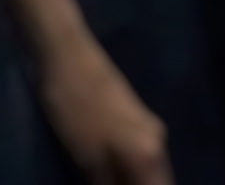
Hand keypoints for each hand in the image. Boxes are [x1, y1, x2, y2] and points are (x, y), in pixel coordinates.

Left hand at [38, 31, 171, 184]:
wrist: (66, 53)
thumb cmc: (74, 106)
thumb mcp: (87, 157)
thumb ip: (108, 183)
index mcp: (151, 155)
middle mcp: (158, 141)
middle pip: (157, 180)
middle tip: (101, 183)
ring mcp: (147, 124)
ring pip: (147, 166)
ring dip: (131, 178)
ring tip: (105, 179)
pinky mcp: (132, 113)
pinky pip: (137, 151)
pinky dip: (126, 164)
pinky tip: (106, 166)